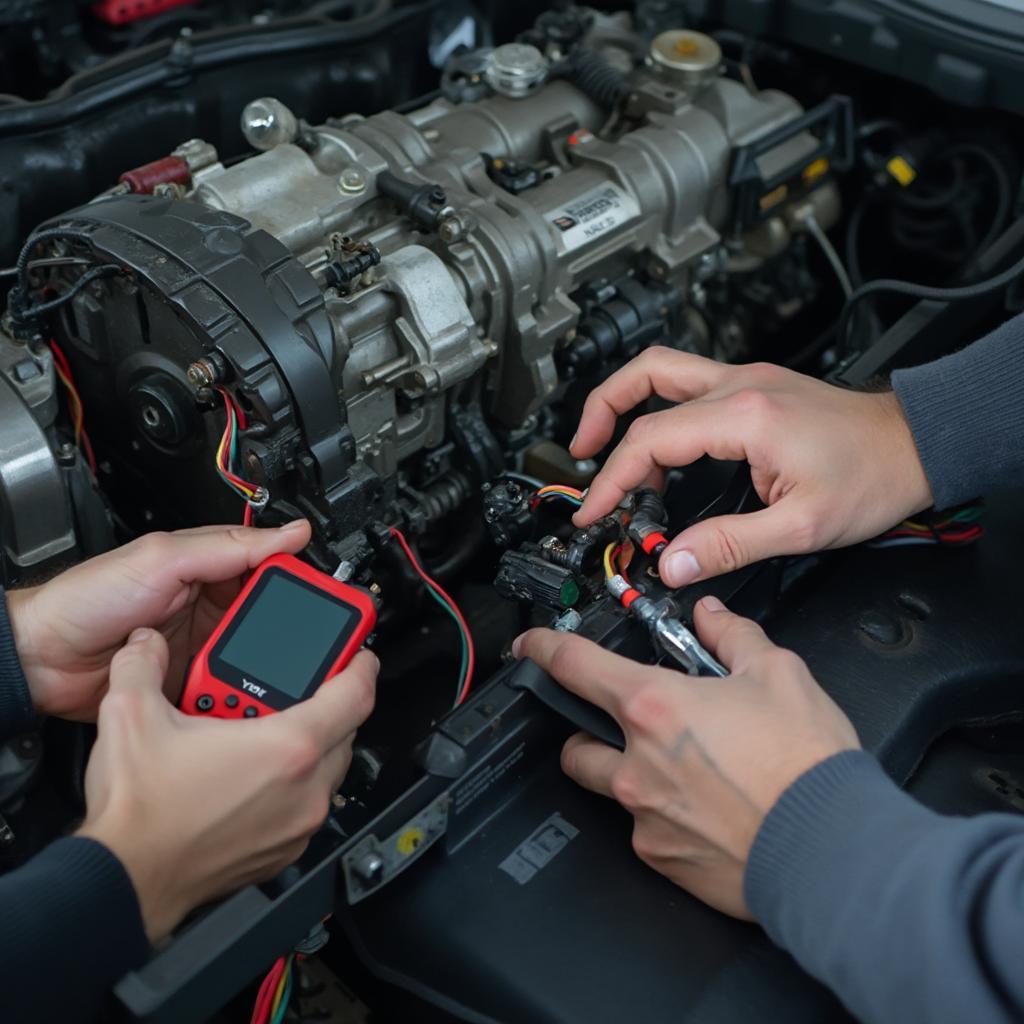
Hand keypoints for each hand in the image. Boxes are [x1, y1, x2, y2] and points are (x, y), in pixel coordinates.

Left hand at [6, 521, 311, 720]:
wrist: (41, 660)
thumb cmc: (88, 598)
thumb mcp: (164, 558)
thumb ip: (229, 546)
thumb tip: (291, 532)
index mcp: (212, 568)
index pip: (273, 570)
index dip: (301, 581)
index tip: (327, 597)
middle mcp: (213, 607)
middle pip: (272, 620)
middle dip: (290, 634)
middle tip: (311, 647)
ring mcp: (203, 647)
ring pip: (255, 659)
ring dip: (264, 669)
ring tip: (278, 676)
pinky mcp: (192, 683)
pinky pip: (229, 690)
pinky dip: (238, 695)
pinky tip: (246, 699)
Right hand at [77, 628, 376, 941]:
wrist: (121, 883)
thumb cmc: (137, 814)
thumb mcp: (131, 715)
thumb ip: (144, 665)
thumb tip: (147, 642)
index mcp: (287, 749)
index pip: (356, 694)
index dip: (361, 666)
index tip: (357, 653)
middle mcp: (305, 790)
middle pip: (346, 731)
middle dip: (328, 704)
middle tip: (298, 688)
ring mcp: (298, 827)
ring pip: (329, 771)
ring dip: (311, 746)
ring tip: (262, 731)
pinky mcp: (283, 853)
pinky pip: (308, 806)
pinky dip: (294, 784)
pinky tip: (254, 774)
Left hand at [514, 596, 858, 917]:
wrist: (834, 851)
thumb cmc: (806, 766)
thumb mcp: (778, 674)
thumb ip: (733, 636)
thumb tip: (712, 617)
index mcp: (655, 706)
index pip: (573, 665)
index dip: (542, 648)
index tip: (529, 646)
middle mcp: (636, 763)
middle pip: (576, 741)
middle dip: (594, 730)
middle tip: (636, 726)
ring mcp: (643, 816)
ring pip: (607, 788)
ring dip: (626, 774)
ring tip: (679, 771)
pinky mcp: (660, 858)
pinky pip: (643, 830)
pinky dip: (663, 815)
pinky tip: (706, 810)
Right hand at [570, 348, 932, 585]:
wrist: (918, 444)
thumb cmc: (874, 476)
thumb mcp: (801, 526)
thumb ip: (729, 545)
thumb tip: (675, 564)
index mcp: (744, 416)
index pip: (650, 440)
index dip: (612, 479)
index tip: (594, 509)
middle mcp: (739, 386)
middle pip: (642, 382)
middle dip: (599, 421)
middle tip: (580, 459)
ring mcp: (746, 380)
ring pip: (661, 370)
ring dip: (623, 401)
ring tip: (603, 444)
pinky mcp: (754, 386)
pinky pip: (686, 385)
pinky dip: (657, 409)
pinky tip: (660, 449)